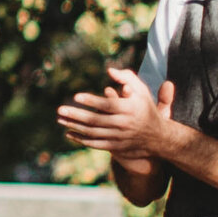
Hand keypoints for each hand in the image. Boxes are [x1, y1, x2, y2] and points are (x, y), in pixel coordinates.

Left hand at [56, 67, 174, 160]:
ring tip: (60, 118)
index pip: (108, 105)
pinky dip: (81, 139)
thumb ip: (127, 78)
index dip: (92, 101)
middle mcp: (123, 124)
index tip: (76, 96)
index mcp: (129, 109)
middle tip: (60, 109)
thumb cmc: (145, 108)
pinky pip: (95, 144)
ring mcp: (118, 137)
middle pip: (96, 120)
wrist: (157, 137)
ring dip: (74, 126)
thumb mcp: (142, 91)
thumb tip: (110, 70)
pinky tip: (68, 133)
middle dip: (76, 115)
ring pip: (93, 133)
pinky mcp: (115, 147)